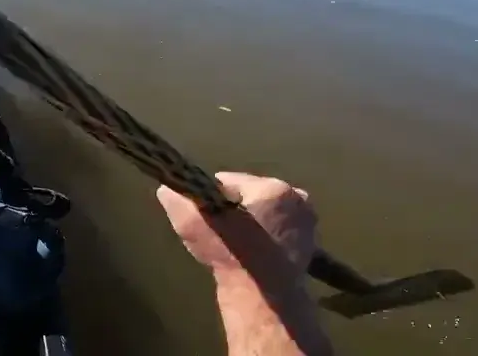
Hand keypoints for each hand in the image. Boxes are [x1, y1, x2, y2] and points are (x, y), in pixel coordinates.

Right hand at [156, 172, 317, 276]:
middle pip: (252, 195)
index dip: (212, 195)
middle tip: (219, 228)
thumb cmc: (231, 253)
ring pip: (266, 212)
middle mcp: (296, 198)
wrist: (263, 296)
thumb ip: (177, 201)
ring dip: (251, 221)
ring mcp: (307, 222)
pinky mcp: (310, 244)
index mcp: (273, 188)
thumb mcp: (192, 224)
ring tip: (234, 242)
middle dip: (235, 207)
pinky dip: (265, 235)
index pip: (231, 181)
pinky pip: (278, 229)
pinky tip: (251, 251)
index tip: (204, 212)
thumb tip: (166, 189)